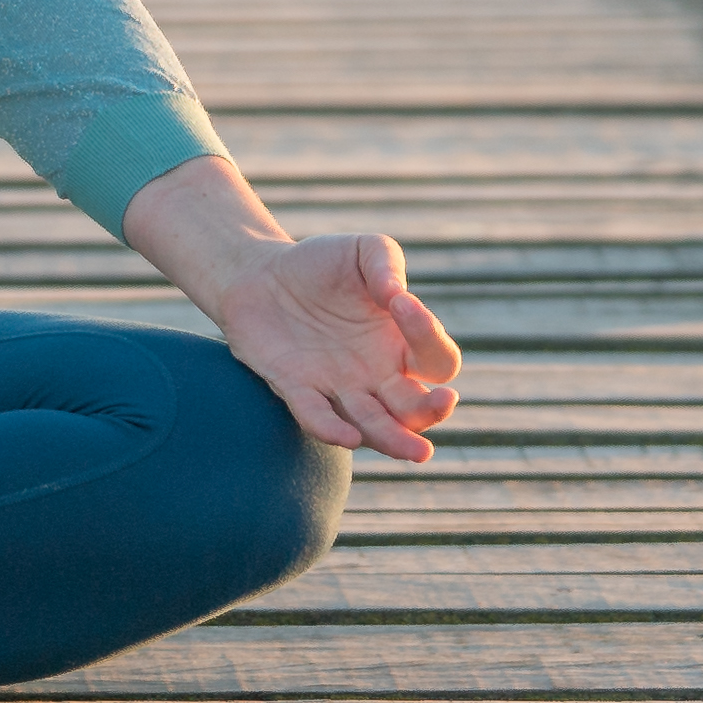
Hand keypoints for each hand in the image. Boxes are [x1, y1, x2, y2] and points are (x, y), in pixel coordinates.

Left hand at [203, 233, 460, 461]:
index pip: (437, 361)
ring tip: (418, 452)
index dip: (429, 336)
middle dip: (433, 412)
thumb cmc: (319, 265)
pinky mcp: (295, 389)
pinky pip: (316, 419)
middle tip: (444, 402)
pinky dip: (331, 430)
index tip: (401, 303)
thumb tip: (397, 295)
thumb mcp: (361, 250)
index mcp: (400, 343)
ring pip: (375, 426)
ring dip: (395, 440)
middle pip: (416, 409)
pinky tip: (348, 437)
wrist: (258, 273)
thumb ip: (386, 263)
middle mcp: (376, 375)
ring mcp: (337, 387)